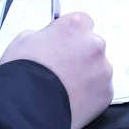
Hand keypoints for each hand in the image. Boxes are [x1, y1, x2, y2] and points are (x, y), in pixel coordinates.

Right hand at [0, 12, 112, 128]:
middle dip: (79, 56)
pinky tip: (70, 99)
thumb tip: (47, 40)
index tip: (62, 45)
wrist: (27, 106)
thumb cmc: (22, 72)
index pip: (82, 22)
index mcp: (75, 26)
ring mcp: (103, 69)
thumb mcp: (23, 41)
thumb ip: (43, 35)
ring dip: (85, 75)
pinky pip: (99, 90)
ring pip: (97, 69)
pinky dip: (89, 94)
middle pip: (91, 46)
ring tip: (64, 88)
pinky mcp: (106, 93)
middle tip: (61, 70)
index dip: (70, 35)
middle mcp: (94, 44)